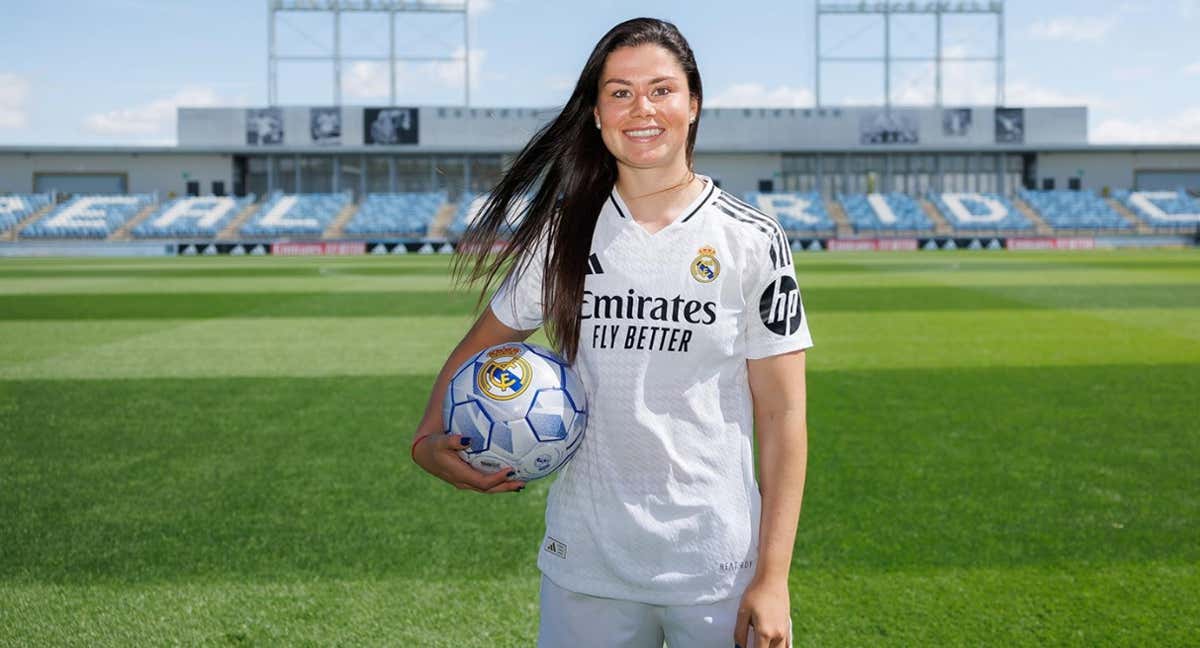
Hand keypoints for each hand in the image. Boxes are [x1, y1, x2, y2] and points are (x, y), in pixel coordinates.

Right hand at [411, 433, 525, 493]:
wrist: (424, 453)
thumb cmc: (433, 445)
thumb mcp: (439, 442)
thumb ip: (451, 441)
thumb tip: (466, 440)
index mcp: (460, 475)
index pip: (482, 481)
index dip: (497, 479)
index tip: (511, 471)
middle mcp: (464, 482)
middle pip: (489, 489)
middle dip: (506, 487)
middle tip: (522, 483)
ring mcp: (466, 482)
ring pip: (488, 488)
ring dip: (504, 486)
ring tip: (521, 483)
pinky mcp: (468, 478)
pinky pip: (485, 482)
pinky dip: (498, 481)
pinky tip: (509, 476)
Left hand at [734, 576, 790, 647]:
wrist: (772, 578)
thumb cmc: (755, 593)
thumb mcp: (743, 612)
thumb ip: (740, 632)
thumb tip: (739, 647)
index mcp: (765, 633)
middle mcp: (777, 634)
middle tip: (752, 643)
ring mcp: (784, 630)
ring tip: (761, 643)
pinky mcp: (787, 625)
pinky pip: (786, 644)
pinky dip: (779, 647)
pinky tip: (772, 644)